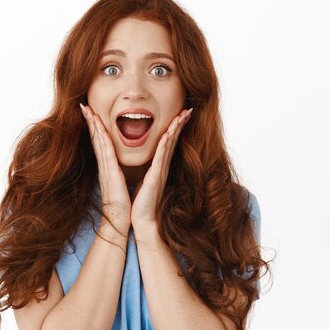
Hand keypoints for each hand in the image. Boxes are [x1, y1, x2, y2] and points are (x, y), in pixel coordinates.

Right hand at [80, 103, 131, 234]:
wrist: (120, 218)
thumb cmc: (122, 202)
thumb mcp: (120, 182)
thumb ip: (117, 172)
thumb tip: (118, 166)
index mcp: (107, 166)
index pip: (100, 142)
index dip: (95, 127)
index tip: (91, 113)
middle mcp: (103, 165)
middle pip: (95, 138)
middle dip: (90, 121)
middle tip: (84, 105)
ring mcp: (105, 168)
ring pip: (98, 141)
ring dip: (93, 125)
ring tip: (88, 110)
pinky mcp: (110, 172)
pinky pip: (106, 150)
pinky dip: (101, 137)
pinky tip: (98, 127)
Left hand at [131, 108, 192, 228]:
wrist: (143, 219)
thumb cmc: (142, 202)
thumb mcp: (144, 181)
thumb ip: (148, 171)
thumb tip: (147, 166)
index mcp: (159, 167)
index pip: (168, 143)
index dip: (175, 128)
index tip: (180, 114)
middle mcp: (162, 166)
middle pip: (173, 140)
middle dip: (180, 124)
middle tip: (188, 109)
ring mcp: (161, 170)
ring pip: (169, 144)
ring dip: (176, 128)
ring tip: (183, 114)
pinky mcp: (156, 176)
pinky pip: (162, 156)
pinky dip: (166, 143)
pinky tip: (170, 132)